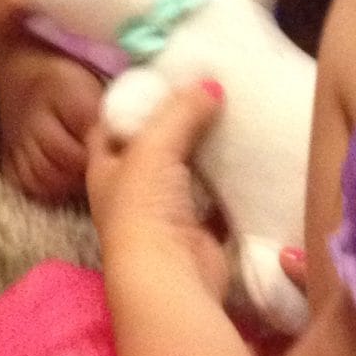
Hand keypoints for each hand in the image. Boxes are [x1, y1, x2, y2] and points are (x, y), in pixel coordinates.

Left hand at [86, 78, 231, 302]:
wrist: (170, 279)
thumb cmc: (144, 207)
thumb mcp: (154, 145)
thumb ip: (180, 110)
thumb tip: (211, 84)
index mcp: (105, 167)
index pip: (111, 125)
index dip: (130, 102)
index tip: (162, 76)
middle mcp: (131, 191)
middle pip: (152, 147)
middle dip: (175, 122)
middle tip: (207, 91)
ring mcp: (164, 214)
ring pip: (186, 171)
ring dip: (205, 150)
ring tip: (232, 115)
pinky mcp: (198, 233)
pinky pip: (217, 200)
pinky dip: (231, 183)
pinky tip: (249, 158)